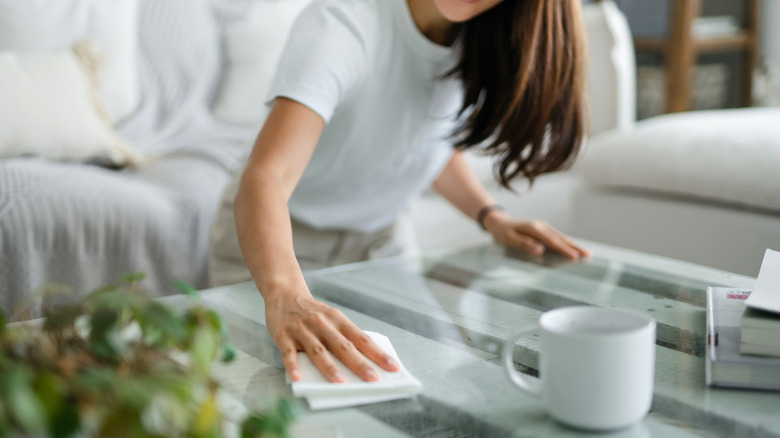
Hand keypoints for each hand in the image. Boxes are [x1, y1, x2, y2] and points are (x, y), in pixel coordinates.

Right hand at [265, 289, 400, 382]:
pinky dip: (293, 366)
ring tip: (341, 382)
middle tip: (374, 379)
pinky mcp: (283, 336)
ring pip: (318, 350)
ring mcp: (302, 330)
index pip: (362, 339)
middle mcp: (322, 324)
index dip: (378, 353)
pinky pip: (288, 353)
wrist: (284, 293)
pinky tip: (298, 378)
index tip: (393, 367)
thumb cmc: (312, 311)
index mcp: (338, 320)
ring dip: (329, 367)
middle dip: (359, 363)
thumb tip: (363, 360)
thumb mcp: (332, 318)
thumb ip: (343, 336)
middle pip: (343, 346)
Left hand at [483, 210, 591, 258]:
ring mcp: (543, 228)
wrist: (499, 222)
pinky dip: (566, 243)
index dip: (564, 250)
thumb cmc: (502, 233)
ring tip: (586, 254)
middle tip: (589, 255)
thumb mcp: (509, 240)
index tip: (575, 257)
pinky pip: (557, 238)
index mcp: (534, 229)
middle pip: (561, 238)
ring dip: (573, 245)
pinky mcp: (543, 231)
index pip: (552, 241)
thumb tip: (540, 250)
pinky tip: (573, 249)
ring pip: (561, 237)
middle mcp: (541, 226)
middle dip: (575, 247)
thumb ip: (524, 244)